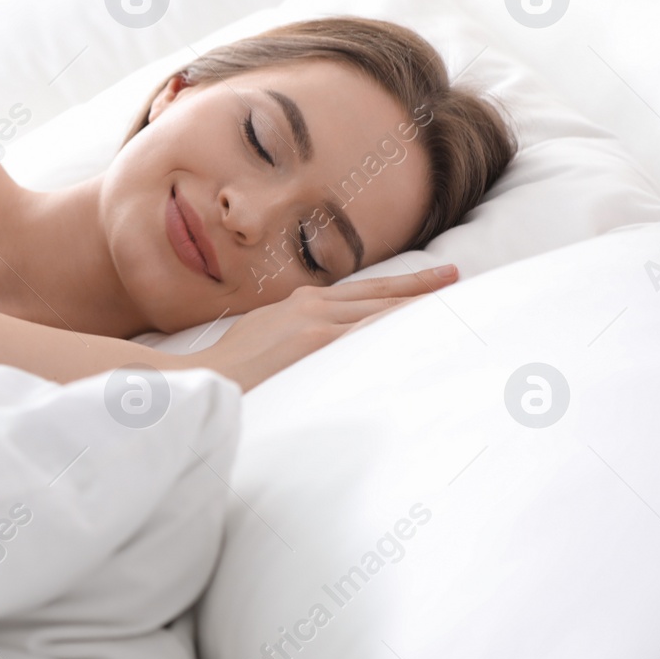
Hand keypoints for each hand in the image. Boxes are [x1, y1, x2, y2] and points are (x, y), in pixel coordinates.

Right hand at [170, 266, 458, 391]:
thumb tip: (310, 347)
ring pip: (382, 310)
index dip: (395, 288)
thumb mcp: (260, 339)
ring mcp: (318, 324)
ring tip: (454, 300)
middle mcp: (312, 306)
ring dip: (419, 306)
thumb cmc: (226, 371)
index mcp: (298, 304)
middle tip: (455, 278)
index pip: (360, 293)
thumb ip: (291, 335)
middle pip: (378, 296)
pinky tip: (430, 327)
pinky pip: (373, 332)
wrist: (205, 380)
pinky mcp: (319, 343)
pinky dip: (403, 325)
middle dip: (419, 288)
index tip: (425, 282)